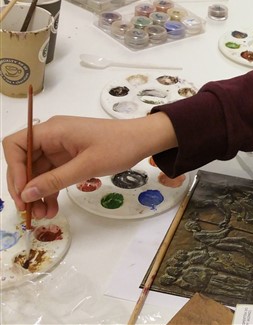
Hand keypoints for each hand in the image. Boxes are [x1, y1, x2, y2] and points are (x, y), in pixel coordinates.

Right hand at [3, 113, 176, 218]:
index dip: (14, 169)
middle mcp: (52, 137)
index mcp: (53, 130)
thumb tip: (27, 193)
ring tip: (42, 215)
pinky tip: (52, 207)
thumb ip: (55, 180)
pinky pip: (52, 174)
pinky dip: (50, 190)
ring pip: (38, 172)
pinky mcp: (70, 157)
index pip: (16, 145)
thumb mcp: (87, 166)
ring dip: (37, 193)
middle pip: (24, 161)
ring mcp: (61, 147)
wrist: (144, 139)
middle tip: (28, 210)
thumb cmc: (119, 146)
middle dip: (25, 187)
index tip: (22, 192)